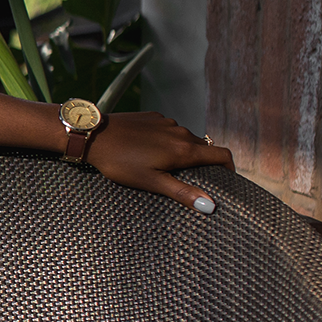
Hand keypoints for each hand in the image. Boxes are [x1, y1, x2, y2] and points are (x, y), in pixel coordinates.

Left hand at [87, 111, 233, 211]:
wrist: (93, 134)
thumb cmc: (119, 161)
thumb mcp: (151, 181)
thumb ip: (182, 192)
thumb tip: (210, 205)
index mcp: (184, 149)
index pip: (222, 155)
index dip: (229, 167)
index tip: (226, 179)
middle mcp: (180, 132)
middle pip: (204, 148)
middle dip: (202, 163)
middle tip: (189, 179)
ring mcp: (166, 122)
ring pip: (185, 138)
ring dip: (183, 151)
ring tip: (165, 166)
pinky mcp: (152, 116)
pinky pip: (168, 129)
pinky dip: (167, 140)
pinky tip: (149, 150)